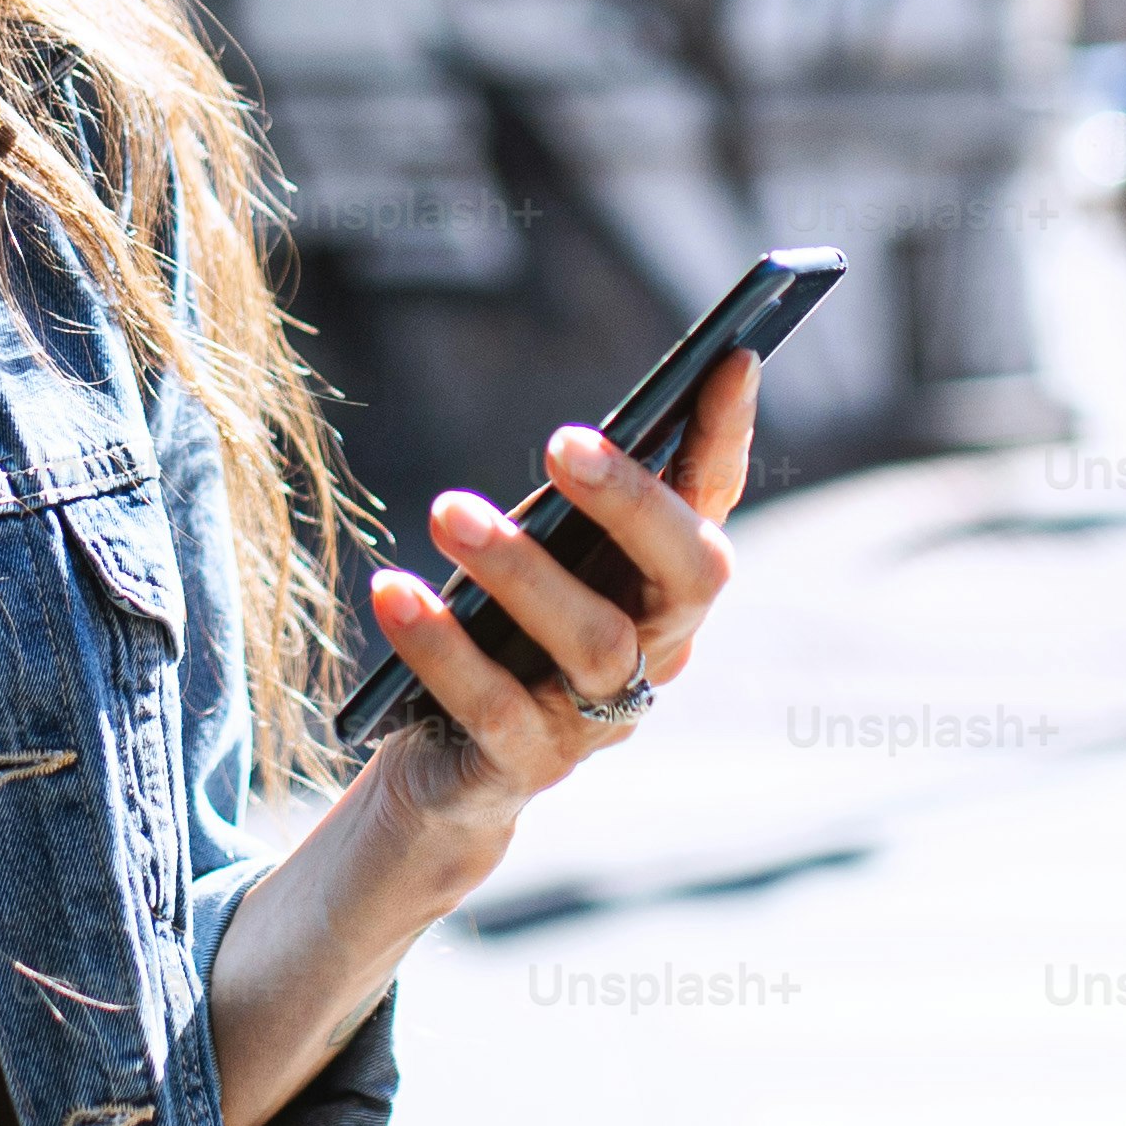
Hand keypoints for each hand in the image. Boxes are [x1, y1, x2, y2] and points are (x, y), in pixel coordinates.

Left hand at [357, 349, 757, 859]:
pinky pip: (494, 705)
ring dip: (521, 570)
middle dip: (633, 502)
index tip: (733, 357)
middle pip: (689, 578)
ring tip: (447, 510)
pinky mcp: (528, 764)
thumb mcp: (545, 558)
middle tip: (559, 440)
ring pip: (593, 642)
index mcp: (665, 586)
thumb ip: (579, 506)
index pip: (712, 502)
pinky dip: (441, 646)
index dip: (729, 437)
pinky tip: (392, 591)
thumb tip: (598, 430)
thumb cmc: (504, 632)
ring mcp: (598, 717)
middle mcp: (656, 652)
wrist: (452, 769)